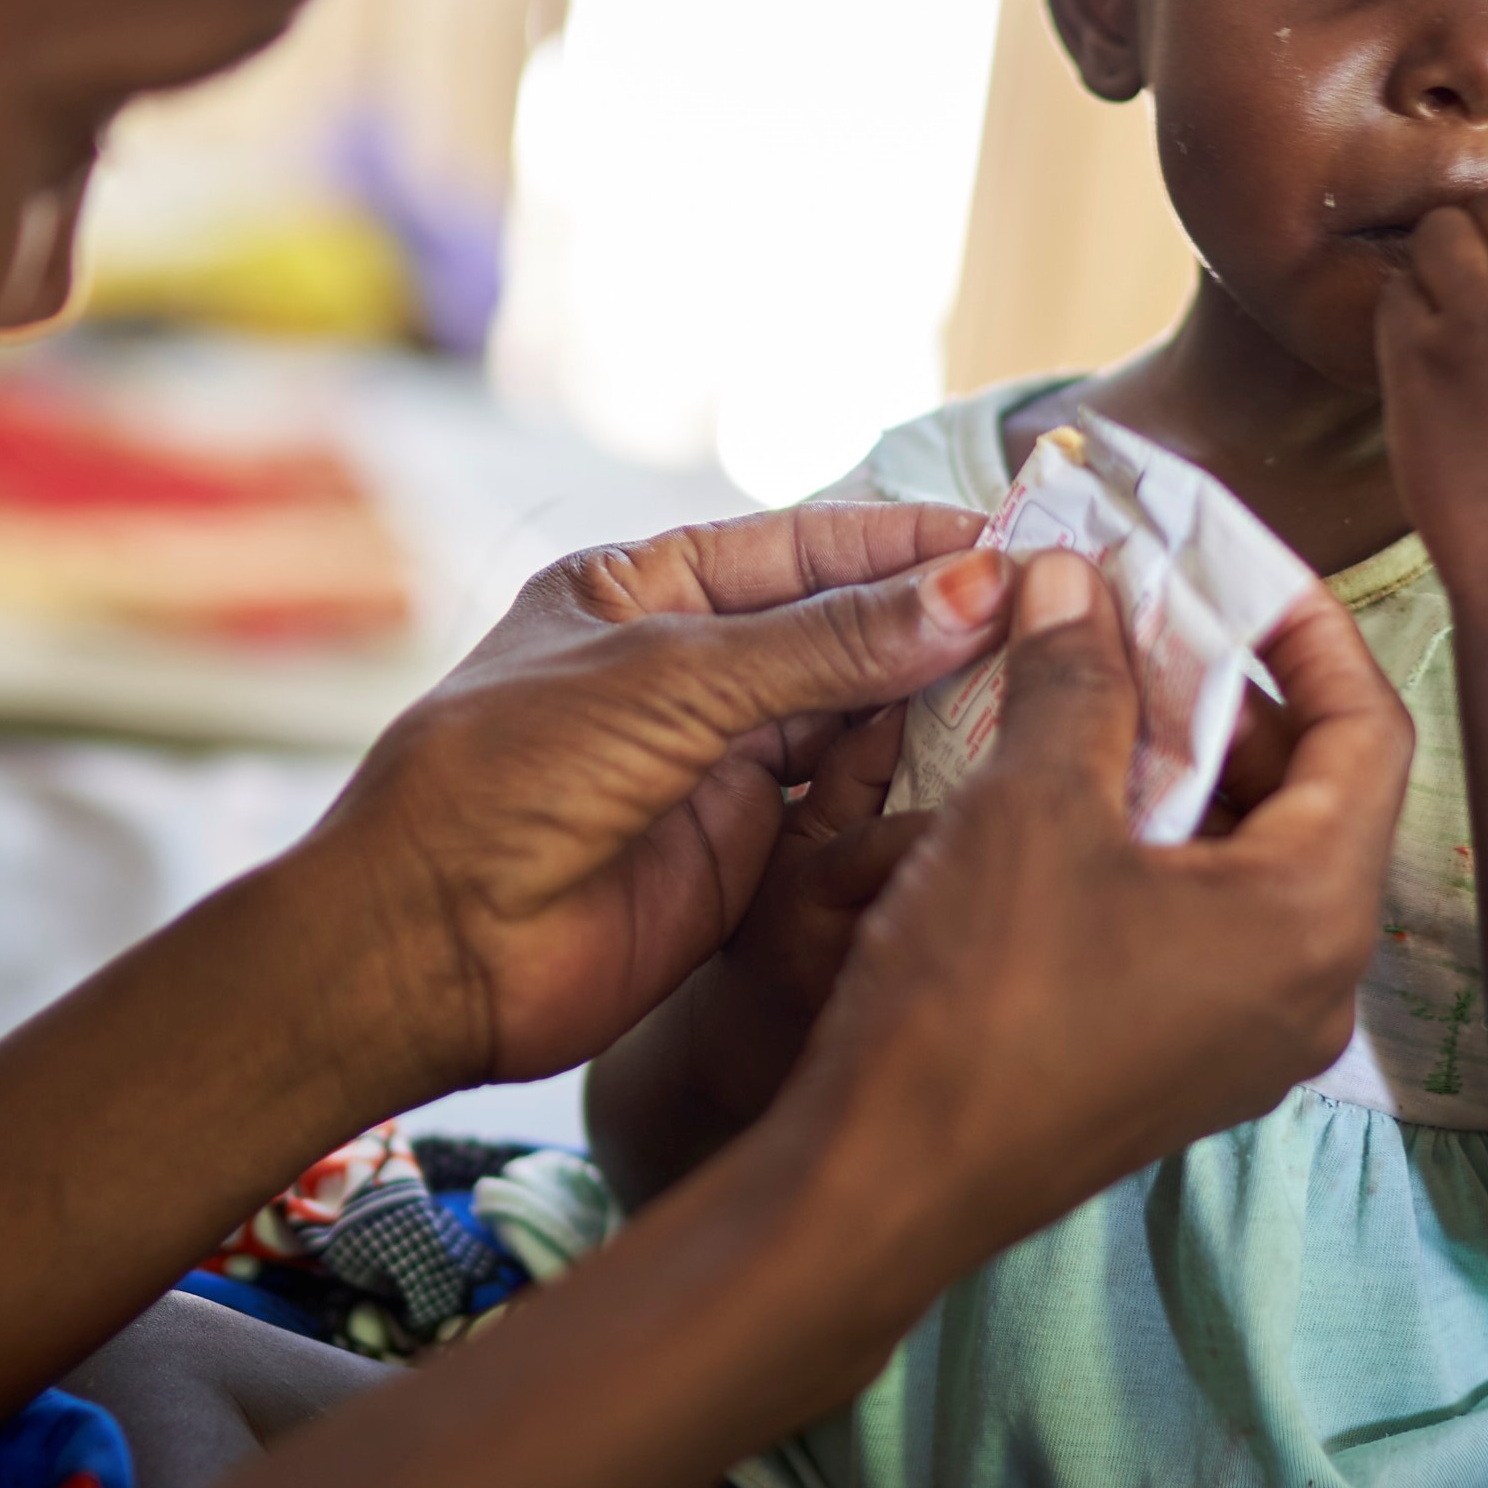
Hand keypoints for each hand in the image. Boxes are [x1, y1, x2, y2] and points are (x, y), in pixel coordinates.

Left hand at [302, 504, 1004, 1093]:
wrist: (431, 947)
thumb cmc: (508, 778)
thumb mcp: (674, 682)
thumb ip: (830, 643)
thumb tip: (974, 591)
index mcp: (649, 594)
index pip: (806, 549)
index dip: (908, 544)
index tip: (1014, 540)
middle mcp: (691, 673)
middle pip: (844, 632)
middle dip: (941, 621)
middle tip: (1056, 611)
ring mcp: (720, 767)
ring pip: (856, 721)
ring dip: (939, 705)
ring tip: (1045, 681)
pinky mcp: (745, 859)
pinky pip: (846, 810)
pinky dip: (911, 790)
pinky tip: (989, 768)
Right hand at [780, 554, 1411, 1264]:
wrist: (882, 1186)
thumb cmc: (973, 1001)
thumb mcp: (1028, 805)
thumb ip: (1076, 676)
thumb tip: (1077, 581)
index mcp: (1311, 919)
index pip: (1369, 731)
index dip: (1308, 630)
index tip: (1237, 566)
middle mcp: (1310, 990)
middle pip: (1315, 794)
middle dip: (1233, 693)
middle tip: (1146, 615)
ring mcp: (1248, 1040)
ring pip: (1253, 858)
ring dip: (1186, 763)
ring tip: (1097, 688)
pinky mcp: (1181, 1067)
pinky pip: (1205, 923)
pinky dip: (1158, 840)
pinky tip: (1072, 793)